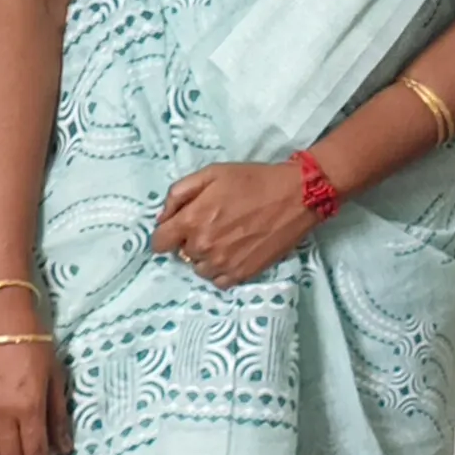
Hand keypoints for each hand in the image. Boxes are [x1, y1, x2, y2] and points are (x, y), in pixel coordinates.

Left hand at [152, 160, 319, 287]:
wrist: (296, 196)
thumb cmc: (253, 180)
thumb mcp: (211, 173)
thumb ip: (179, 194)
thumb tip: (162, 219)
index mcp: (192, 221)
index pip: (158, 243)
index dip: (166, 234)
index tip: (177, 228)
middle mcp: (203, 247)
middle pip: (181, 254)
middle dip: (191, 240)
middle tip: (213, 224)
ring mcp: (222, 264)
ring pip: (199, 269)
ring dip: (206, 257)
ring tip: (226, 238)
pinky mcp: (241, 274)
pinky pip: (218, 281)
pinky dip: (222, 270)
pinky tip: (235, 252)